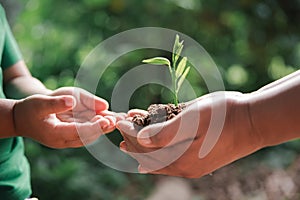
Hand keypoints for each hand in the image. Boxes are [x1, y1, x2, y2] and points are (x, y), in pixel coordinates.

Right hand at [13, 87, 117, 147]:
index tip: (106, 120)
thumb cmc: (30, 109)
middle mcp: (64, 140)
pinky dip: (99, 125)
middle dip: (103, 128)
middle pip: (88, 136)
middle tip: (117, 119)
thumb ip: (57, 103)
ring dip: (104, 128)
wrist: (22, 118)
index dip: (93, 127)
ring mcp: (68, 139)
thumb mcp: (40, 103)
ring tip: (119, 118)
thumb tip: (73, 102)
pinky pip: (88, 131)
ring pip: (90, 135)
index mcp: (55, 134)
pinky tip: (110, 118)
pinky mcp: (71, 135)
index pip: (78, 132)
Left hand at [117, 92, 262, 177]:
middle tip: (118, 129)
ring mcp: (191, 167)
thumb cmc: (224, 116)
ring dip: (142, 149)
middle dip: (132, 141)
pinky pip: (169, 163)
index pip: (145, 146)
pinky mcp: (198, 164)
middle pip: (148, 156)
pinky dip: (156, 157)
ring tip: (128, 141)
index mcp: (180, 157)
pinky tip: (148, 160)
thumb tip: (139, 139)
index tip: (118, 120)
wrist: (253, 122)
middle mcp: (183, 167)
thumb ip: (165, 132)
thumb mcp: (193, 119)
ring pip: (158, 161)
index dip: (129, 132)